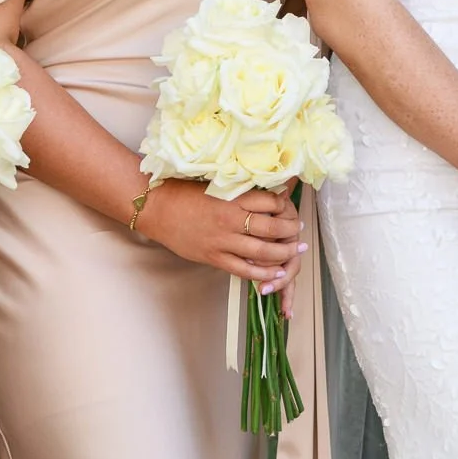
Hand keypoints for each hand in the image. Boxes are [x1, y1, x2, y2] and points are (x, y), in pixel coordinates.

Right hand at [134, 180, 307, 294]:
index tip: (291, 206)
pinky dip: (263, 273)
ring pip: (262, 251)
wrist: (158, 209)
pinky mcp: (214, 257)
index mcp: (232, 198)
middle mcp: (230, 219)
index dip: (285, 205)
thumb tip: (267, 191)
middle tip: (299, 229)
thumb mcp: (216, 185)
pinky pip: (244, 270)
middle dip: (290, 230)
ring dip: (283, 253)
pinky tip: (275, 273)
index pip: (270, 202)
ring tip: (294, 250)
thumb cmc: (185, 193)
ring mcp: (222, 241)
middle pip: (271, 227)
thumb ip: (240, 190)